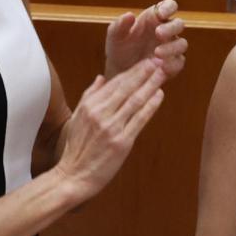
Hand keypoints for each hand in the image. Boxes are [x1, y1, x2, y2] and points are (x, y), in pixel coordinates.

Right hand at [53, 59, 166, 202]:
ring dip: (150, 85)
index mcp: (90, 106)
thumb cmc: (76, 148)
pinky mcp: (122, 142)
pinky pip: (139, 120)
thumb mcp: (77, 117)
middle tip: (158, 60)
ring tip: (162, 73)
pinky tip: (159, 95)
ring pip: (135, 101)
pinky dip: (150, 106)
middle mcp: (101, 114)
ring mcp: (112, 128)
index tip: (145, 61)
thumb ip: (90, 95)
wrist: (73, 176)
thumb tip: (101, 77)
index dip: (132, 71)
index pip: (115, 83)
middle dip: (144, 72)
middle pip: (127, 88)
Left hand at [105, 0, 186, 79]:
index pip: (169, 6)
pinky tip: (162, 67)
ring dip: (172, 47)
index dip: (169, 7)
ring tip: (157, 53)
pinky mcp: (172, 64)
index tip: (161, 14)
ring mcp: (171, 48)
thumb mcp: (115, 35)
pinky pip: (179, 63)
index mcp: (154, 18)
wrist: (119, 70)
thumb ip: (120, 25)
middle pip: (179, 24)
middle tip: (158, 33)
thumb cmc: (119, 47)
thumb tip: (130, 15)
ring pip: (182, 44)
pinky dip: (172, 64)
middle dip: (171, 28)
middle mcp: (166, 31)